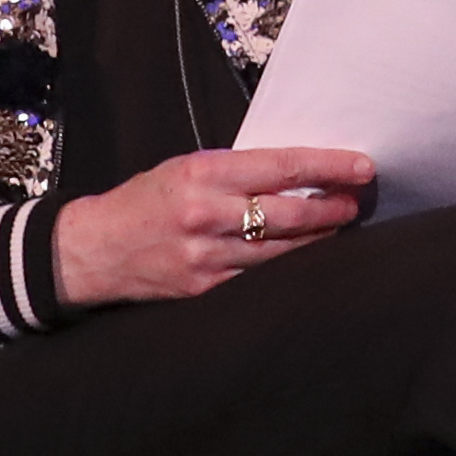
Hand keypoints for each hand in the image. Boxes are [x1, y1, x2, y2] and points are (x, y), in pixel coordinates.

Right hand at [55, 144, 376, 310]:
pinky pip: (260, 278)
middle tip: (355, 202)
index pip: (282, 166)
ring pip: (283, 251)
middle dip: (333, 207)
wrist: (93, 250)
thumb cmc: (145, 201)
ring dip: (318, 239)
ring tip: (339, 226)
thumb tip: (298, 172)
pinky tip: (305, 258)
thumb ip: (237, 171)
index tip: (362, 167)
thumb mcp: (186, 168)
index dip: (329, 166)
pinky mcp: (205, 289)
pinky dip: (288, 267)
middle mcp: (207, 215)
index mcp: (203, 174)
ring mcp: (207, 257)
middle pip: (291, 213)